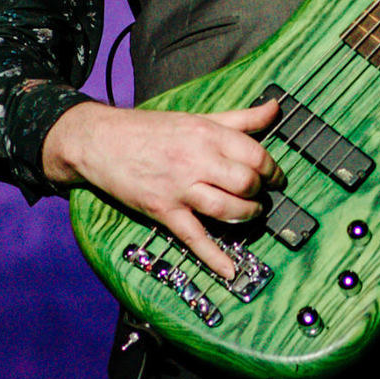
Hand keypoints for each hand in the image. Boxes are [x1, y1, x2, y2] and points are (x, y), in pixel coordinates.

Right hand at [42, 96, 283, 281]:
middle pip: (245, 182)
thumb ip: (240, 117)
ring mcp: (180, 188)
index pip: (255, 154)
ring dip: (246, 215)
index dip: (272, 169)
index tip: (275, 177)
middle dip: (260, 192)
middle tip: (262, 195)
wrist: (103, 141)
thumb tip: (276, 107)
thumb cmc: (153, 129)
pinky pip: (193, 237)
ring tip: (251, 214)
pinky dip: (213, 257)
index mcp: (209, 134)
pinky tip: (230, 271)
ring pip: (226, 208)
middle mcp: (198, 160)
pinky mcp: (163, 210)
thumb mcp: (199, 118)